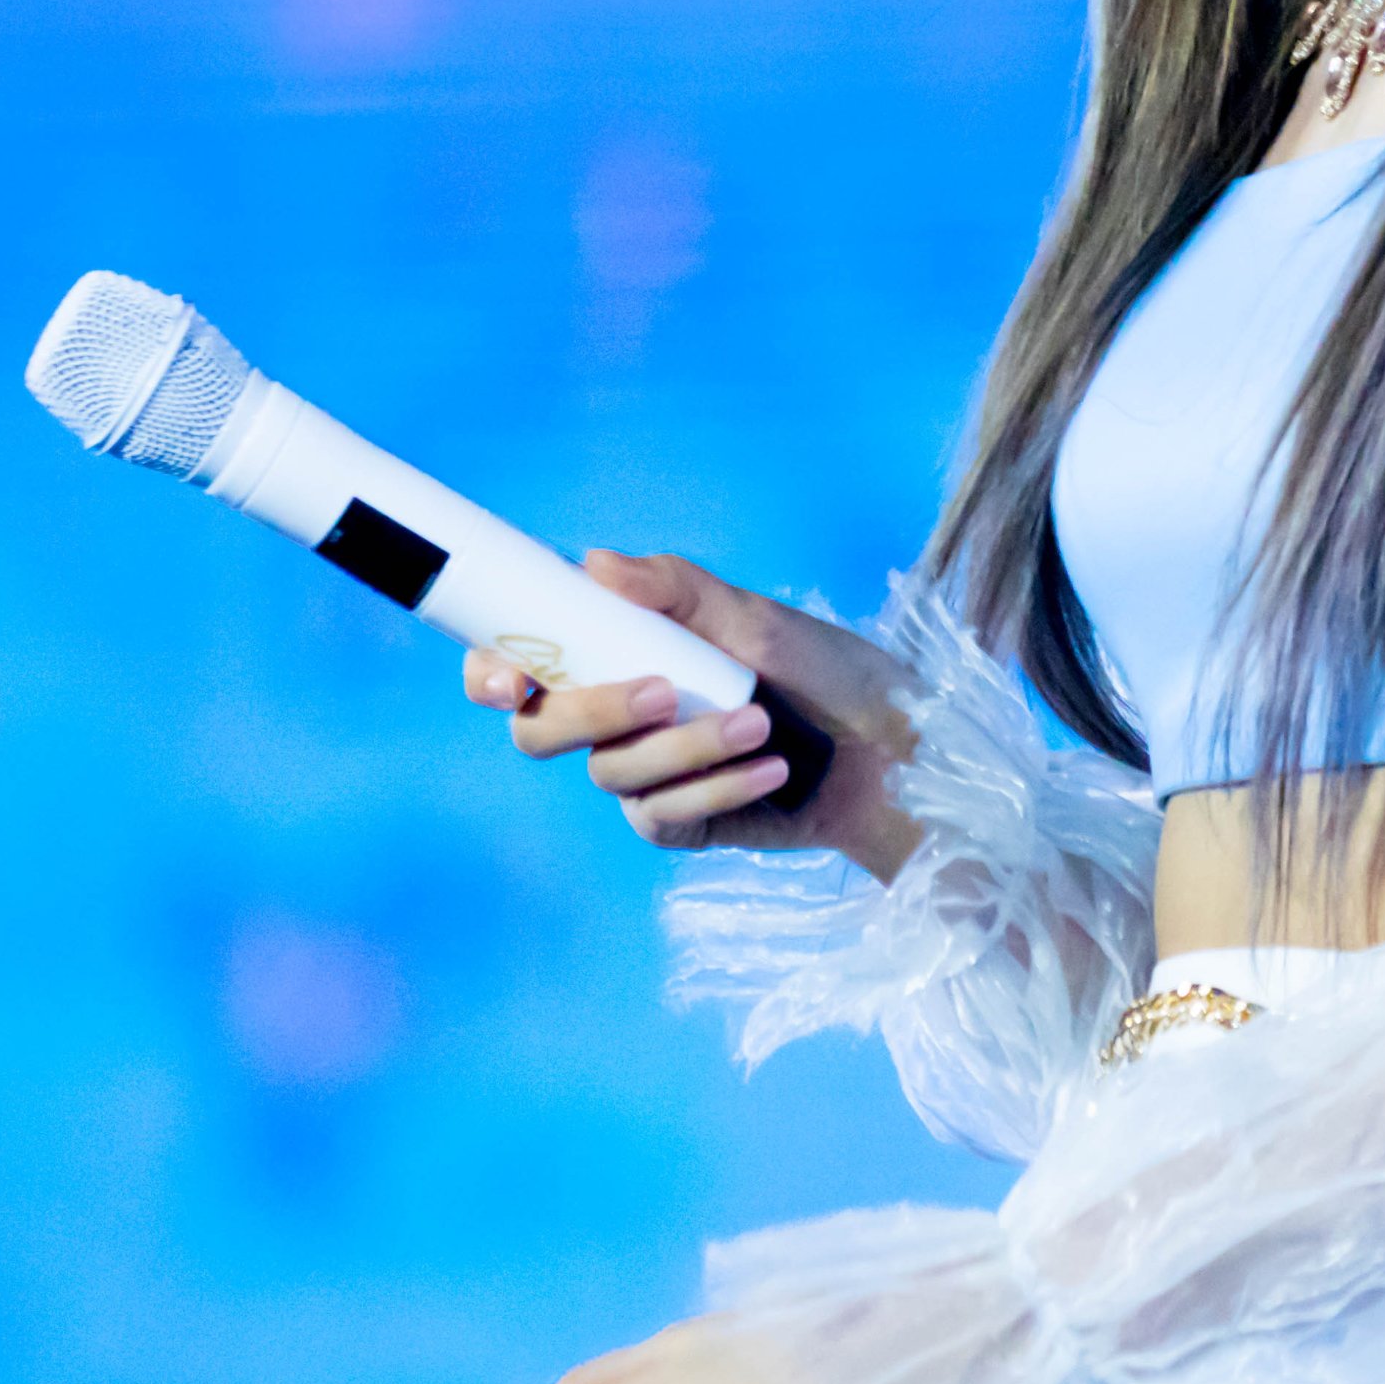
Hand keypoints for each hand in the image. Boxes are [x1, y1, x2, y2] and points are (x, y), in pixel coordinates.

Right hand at [469, 552, 924, 881]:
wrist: (894, 750)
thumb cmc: (828, 671)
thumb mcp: (759, 617)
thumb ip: (677, 591)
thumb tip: (594, 562)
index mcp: (621, 650)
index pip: (523, 658)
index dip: (490, 669)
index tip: (505, 677)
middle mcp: (618, 712)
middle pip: (540, 729)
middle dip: (590, 712)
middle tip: (663, 691)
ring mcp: (646, 772)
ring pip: (609, 773)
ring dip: (683, 748)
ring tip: (759, 725)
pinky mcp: (680, 821)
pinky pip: (659, 817)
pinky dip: (714, 788)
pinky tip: (770, 772)